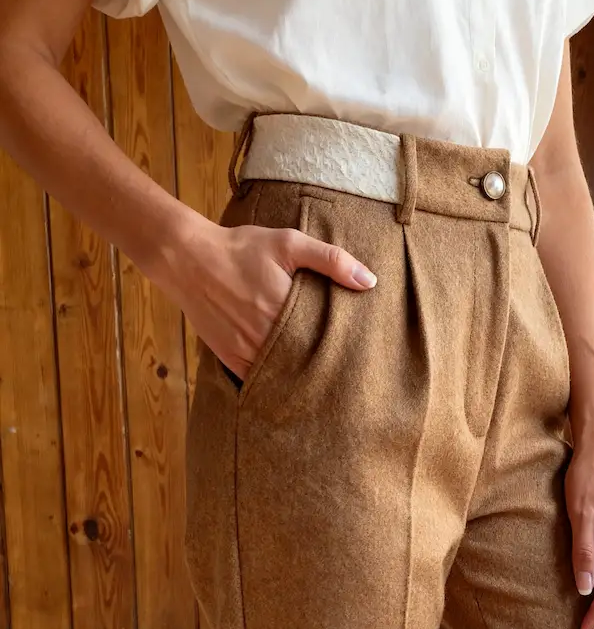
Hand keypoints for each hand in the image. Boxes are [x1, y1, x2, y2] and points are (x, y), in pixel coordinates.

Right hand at [156, 213, 376, 382]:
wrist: (187, 258)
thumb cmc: (241, 248)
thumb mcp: (288, 243)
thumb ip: (331, 260)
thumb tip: (370, 282)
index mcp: (285, 308)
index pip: (325, 341)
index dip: (342, 350)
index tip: (358, 355)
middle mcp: (266, 335)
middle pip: (306, 362)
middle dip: (326, 368)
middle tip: (348, 377)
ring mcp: (247, 350)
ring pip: (283, 376)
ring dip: (301, 378)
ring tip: (325, 385)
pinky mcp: (231, 359)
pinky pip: (259, 380)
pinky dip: (275, 382)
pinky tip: (291, 384)